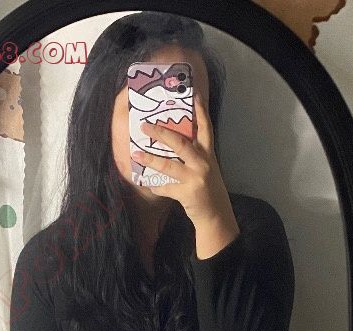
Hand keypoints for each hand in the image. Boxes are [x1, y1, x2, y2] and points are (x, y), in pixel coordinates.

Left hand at [132, 89, 234, 228]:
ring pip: (169, 165)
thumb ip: (194, 154)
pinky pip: (166, 188)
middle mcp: (202, 163)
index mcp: (208, 154)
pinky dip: (156, 186)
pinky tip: (149, 185)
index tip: (193, 95)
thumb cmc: (207, 188)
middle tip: (145, 126)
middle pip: (180, 143)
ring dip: (150, 160)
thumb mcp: (206, 167)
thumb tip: (171, 140)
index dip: (200, 111)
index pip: (205, 128)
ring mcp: (195, 178)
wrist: (216, 214)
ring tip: (136, 154)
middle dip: (161, 133)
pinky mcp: (187, 194)